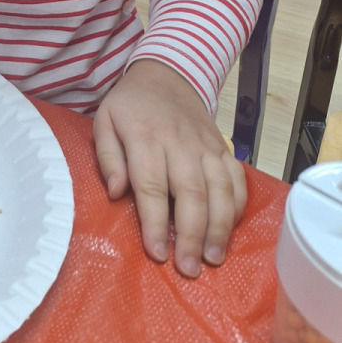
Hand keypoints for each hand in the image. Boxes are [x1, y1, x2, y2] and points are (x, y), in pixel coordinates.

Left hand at [92, 59, 246, 278]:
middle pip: (191, 192)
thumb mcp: (104, 121)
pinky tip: (230, 230)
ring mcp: (205, 145)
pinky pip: (237, 178)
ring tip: (214, 258)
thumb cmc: (130, 105)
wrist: (166, 74)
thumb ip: (107, 157)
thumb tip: (116, 192)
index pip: (151, 185)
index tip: (157, 253)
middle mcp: (179, 143)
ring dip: (220, 227)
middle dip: (192, 235)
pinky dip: (238, 205)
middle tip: (189, 269)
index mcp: (145, 137)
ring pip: (220, 188)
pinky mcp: (223, 147)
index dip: (155, 222)